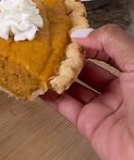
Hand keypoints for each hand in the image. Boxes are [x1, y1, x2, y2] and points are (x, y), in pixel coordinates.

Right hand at [42, 24, 133, 159]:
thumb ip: (111, 42)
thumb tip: (82, 34)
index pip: (109, 50)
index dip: (91, 41)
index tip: (71, 35)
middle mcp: (120, 89)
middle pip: (90, 67)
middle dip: (71, 57)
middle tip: (50, 47)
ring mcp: (104, 107)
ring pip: (76, 86)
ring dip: (59, 74)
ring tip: (40, 61)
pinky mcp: (89, 125)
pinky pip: (67, 107)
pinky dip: (52, 96)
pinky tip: (40, 85)